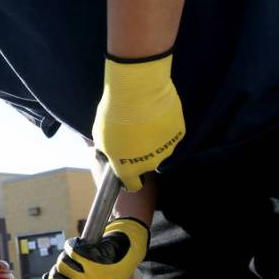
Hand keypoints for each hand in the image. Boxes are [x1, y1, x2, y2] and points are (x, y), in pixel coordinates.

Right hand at [28, 217, 147, 278]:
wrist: (127, 251)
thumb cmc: (103, 273)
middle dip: (57, 270)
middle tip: (70, 266)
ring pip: (61, 265)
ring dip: (67, 257)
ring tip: (80, 257)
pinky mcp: (96, 261)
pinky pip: (70, 251)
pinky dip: (73, 244)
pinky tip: (84, 246)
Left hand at [92, 52, 184, 190]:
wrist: (137, 94)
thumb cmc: (113, 115)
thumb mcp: (100, 137)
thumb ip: (108, 150)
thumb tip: (112, 151)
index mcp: (128, 168)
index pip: (132, 184)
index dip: (129, 177)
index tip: (127, 166)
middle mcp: (150, 164)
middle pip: (146, 163)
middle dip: (140, 152)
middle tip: (133, 133)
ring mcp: (166, 149)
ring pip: (160, 148)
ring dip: (154, 139)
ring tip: (145, 119)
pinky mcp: (179, 134)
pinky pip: (170, 133)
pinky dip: (165, 126)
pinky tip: (158, 113)